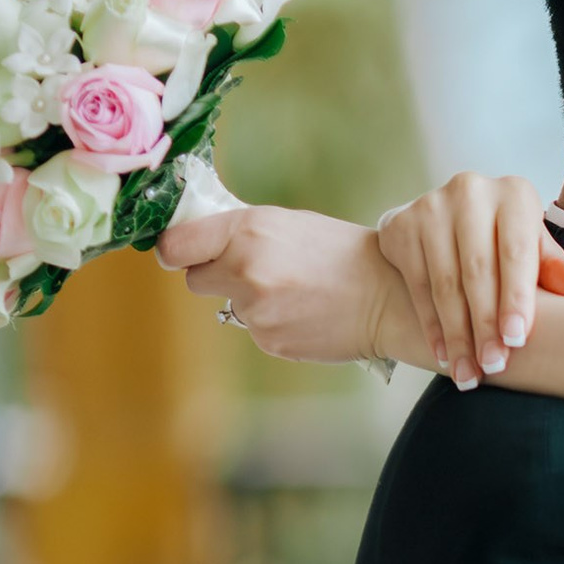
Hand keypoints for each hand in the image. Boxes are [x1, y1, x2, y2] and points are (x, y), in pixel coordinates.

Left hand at [154, 206, 408, 365]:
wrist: (388, 297)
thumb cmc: (342, 253)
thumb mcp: (288, 223)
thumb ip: (241, 232)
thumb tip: (199, 243)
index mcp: (247, 232)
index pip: (175, 245)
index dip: (175, 250)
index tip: (181, 253)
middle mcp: (244, 270)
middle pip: (193, 279)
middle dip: (215, 275)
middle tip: (254, 271)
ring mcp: (256, 310)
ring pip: (229, 306)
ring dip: (252, 300)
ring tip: (295, 292)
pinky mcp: (268, 340)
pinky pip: (254, 329)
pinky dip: (273, 322)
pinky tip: (304, 311)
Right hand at [378, 172, 563, 388]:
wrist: (448, 221)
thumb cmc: (506, 241)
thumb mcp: (535, 249)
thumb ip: (556, 268)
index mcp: (514, 194)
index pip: (516, 252)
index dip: (516, 298)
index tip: (517, 340)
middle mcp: (471, 191)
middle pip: (477, 270)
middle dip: (485, 324)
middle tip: (493, 366)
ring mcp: (430, 205)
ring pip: (445, 283)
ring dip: (457, 334)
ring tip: (467, 373)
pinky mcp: (401, 225)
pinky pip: (417, 285)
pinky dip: (431, 325)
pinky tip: (442, 355)